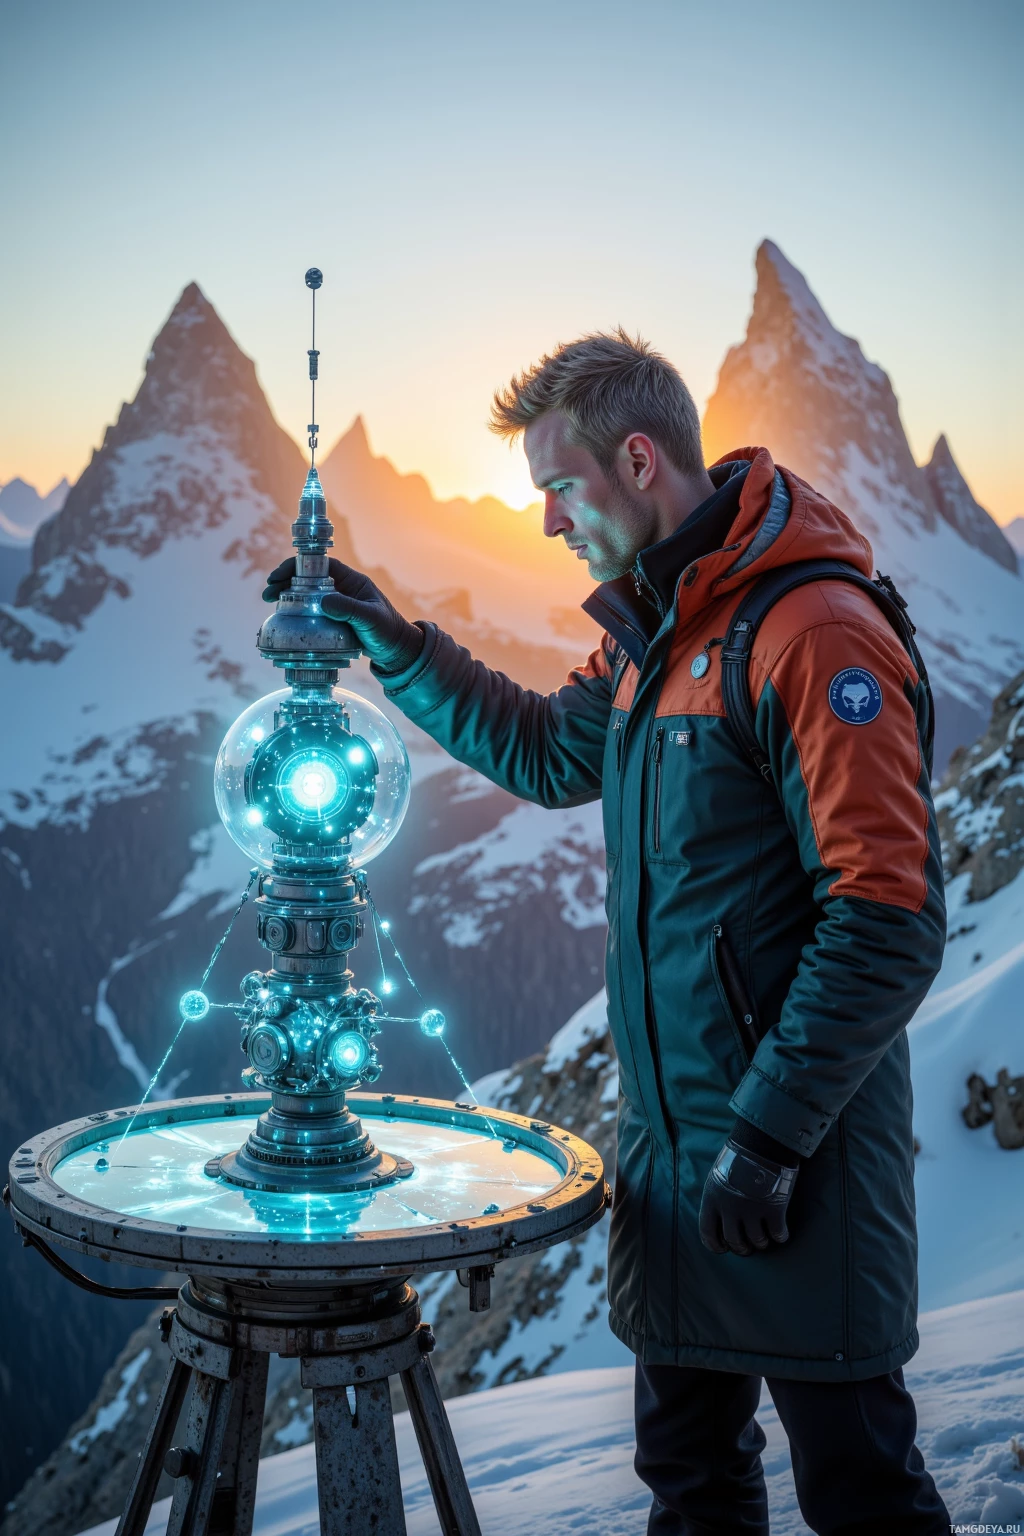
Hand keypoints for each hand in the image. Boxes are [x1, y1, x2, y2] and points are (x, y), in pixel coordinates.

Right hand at [263, 558, 423, 674]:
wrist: (397, 652)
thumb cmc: (389, 632)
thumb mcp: (370, 619)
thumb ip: (349, 610)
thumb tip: (323, 601)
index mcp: (351, 581)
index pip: (320, 565)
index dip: (298, 566)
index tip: (279, 575)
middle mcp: (341, 590)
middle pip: (308, 579)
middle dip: (286, 582)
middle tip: (268, 593)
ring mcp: (336, 606)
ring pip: (306, 596)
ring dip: (287, 598)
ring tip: (270, 605)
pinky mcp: (332, 622)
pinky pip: (310, 613)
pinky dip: (296, 614)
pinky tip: (284, 621)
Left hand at [698, 1136, 798, 1256]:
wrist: (762, 1141)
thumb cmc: (739, 1155)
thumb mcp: (718, 1175)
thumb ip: (718, 1197)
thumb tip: (720, 1215)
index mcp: (712, 1199)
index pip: (707, 1232)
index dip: (715, 1245)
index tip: (723, 1249)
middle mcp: (730, 1209)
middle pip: (734, 1241)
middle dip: (741, 1248)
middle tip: (747, 1248)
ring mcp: (752, 1211)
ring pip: (757, 1241)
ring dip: (761, 1243)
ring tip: (764, 1240)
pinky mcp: (774, 1211)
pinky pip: (778, 1235)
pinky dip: (780, 1236)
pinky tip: (781, 1233)